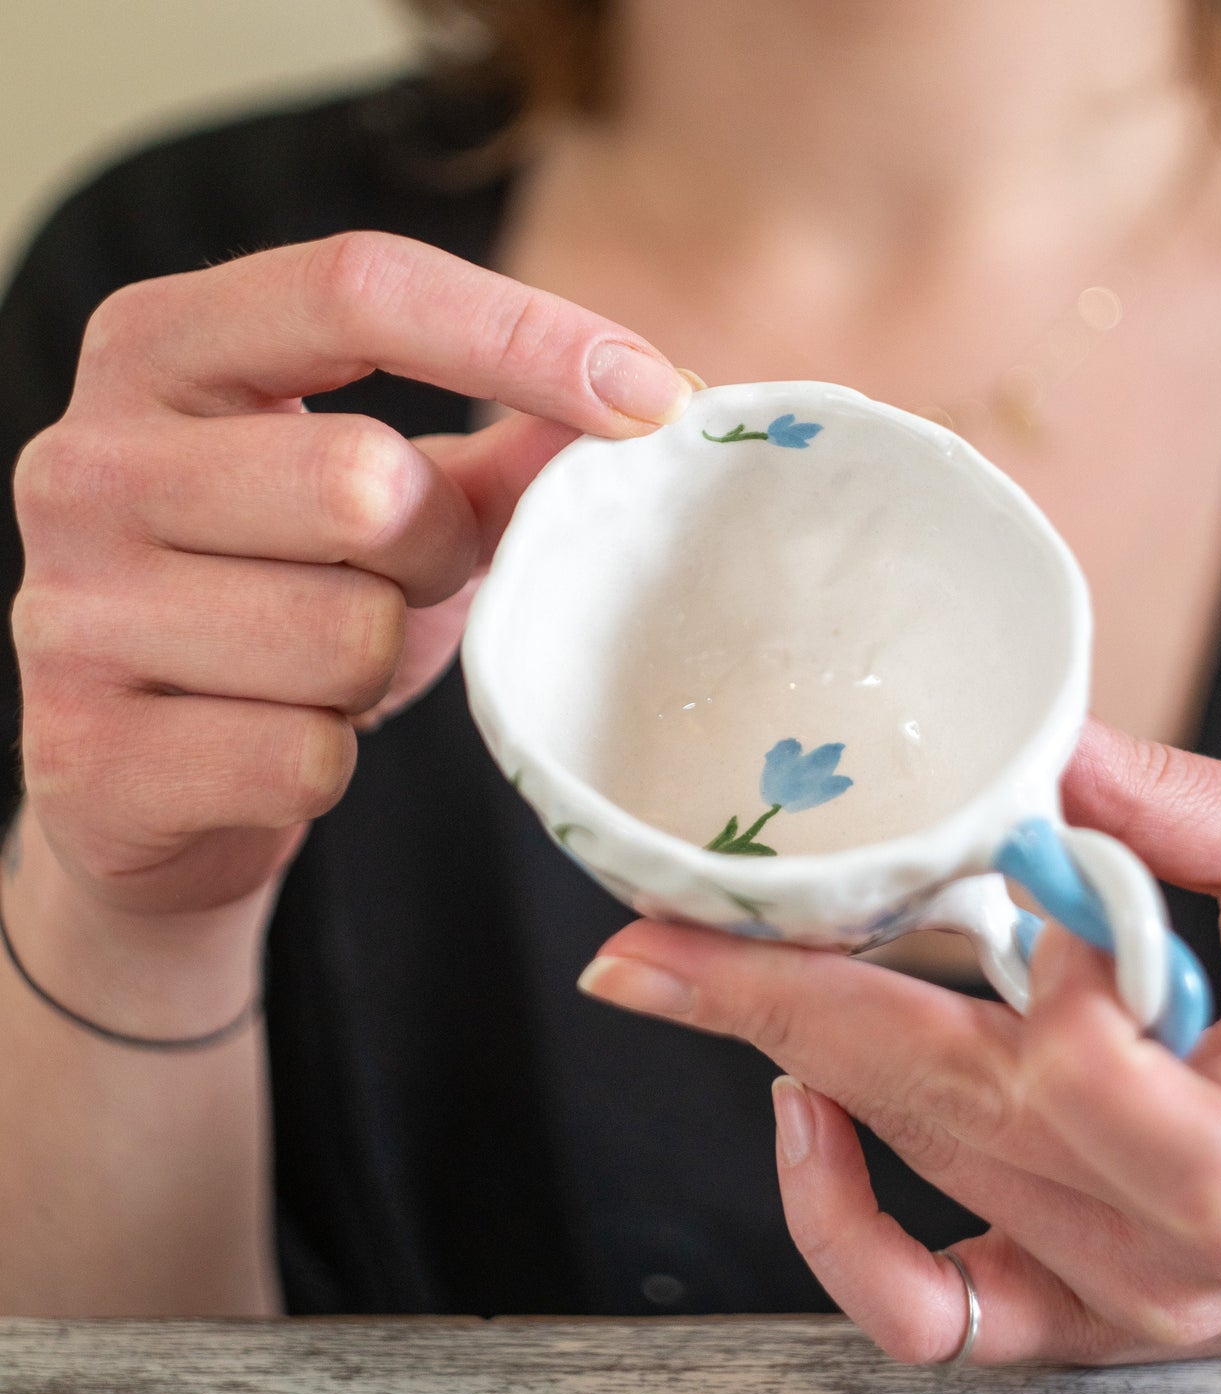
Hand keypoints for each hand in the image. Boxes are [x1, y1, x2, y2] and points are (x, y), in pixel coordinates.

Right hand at [12, 232, 692, 913]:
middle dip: (436, 550)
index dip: (522, 333)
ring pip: (345, 634)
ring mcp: (68, 609)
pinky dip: (332, 762)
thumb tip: (652, 397)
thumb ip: (505, 449)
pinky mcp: (87, 754)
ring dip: (380, 662)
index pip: (355, 286)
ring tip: (326, 665)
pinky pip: (306, 759)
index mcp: (159, 351)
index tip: (654, 395)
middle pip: (363, 480)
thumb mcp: (397, 507)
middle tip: (407, 582)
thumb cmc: (282, 608)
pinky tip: (279, 746)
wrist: (147, 783)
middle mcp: (84, 461)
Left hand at [578, 719, 1220, 1362]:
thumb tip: (1037, 752)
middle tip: (658, 940)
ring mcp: (1127, 1295)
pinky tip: (806, 1119)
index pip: (1127, 1106)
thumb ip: (1188, 811)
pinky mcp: (1080, 1311)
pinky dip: (836, 1224)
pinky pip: (923, 1312)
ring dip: (794, 1061)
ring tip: (711, 972)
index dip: (1047, 1011)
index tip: (1017, 902)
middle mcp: (1197, 1244)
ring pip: (920, 1178)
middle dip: (785, 1006)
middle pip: (959, 1116)